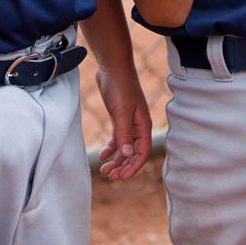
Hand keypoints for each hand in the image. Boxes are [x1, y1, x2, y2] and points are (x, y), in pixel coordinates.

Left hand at [92, 58, 152, 180]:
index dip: (133, 167)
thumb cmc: (120, 87)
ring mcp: (128, 122)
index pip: (142, 152)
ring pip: (124, 147)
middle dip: (123, 166)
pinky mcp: (119, 117)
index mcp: (143, 125)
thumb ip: (124, 133)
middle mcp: (138, 126)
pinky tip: (102, 155)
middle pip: (133, 153)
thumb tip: (128, 154)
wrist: (112, 67)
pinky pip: (117, 138)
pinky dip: (111, 148)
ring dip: (116, 159)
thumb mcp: (121, 111)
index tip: (121, 177)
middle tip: (110, 176)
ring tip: (104, 170)